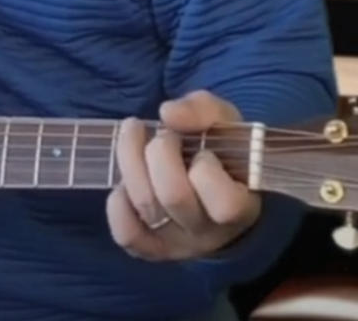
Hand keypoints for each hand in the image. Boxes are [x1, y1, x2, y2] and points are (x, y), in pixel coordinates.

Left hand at [106, 90, 259, 260]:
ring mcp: (177, 244)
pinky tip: (123, 181)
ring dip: (131, 161)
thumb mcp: (224, 123)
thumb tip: (168, 114)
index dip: (206, 168)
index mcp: (240, 208)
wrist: (212, 188)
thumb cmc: (222, 154)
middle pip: (174, 196)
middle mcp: (208, 233)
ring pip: (145, 206)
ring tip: (134, 136)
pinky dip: (118, 204)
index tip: (204, 149)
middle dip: (160, 152)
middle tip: (163, 135)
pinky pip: (126, 233)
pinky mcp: (149, 248)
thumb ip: (204, 111)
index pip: (224, 203)